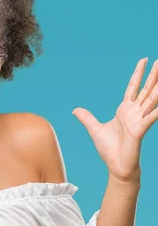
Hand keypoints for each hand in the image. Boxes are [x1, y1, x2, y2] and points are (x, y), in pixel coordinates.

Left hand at [73, 58, 157, 181]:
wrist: (116, 165)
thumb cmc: (109, 149)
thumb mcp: (94, 129)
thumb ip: (87, 118)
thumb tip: (75, 110)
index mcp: (125, 110)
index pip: (133, 87)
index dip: (138, 74)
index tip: (144, 60)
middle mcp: (135, 112)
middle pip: (145, 89)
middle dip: (153, 75)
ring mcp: (139, 120)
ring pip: (151, 99)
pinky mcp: (141, 129)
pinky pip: (151, 117)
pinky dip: (156, 110)